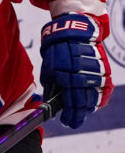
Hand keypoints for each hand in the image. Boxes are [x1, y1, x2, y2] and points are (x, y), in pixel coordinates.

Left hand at [39, 13, 112, 128]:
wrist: (75, 31)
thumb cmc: (58, 52)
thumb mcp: (49, 69)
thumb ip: (51, 87)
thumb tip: (50, 107)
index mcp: (63, 70)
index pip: (68, 98)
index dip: (69, 113)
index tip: (67, 122)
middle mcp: (79, 69)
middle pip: (82, 99)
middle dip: (78, 113)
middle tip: (74, 122)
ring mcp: (93, 67)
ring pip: (94, 94)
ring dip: (87, 107)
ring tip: (81, 113)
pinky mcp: (103, 65)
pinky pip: (104, 86)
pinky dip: (98, 97)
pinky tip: (93, 104)